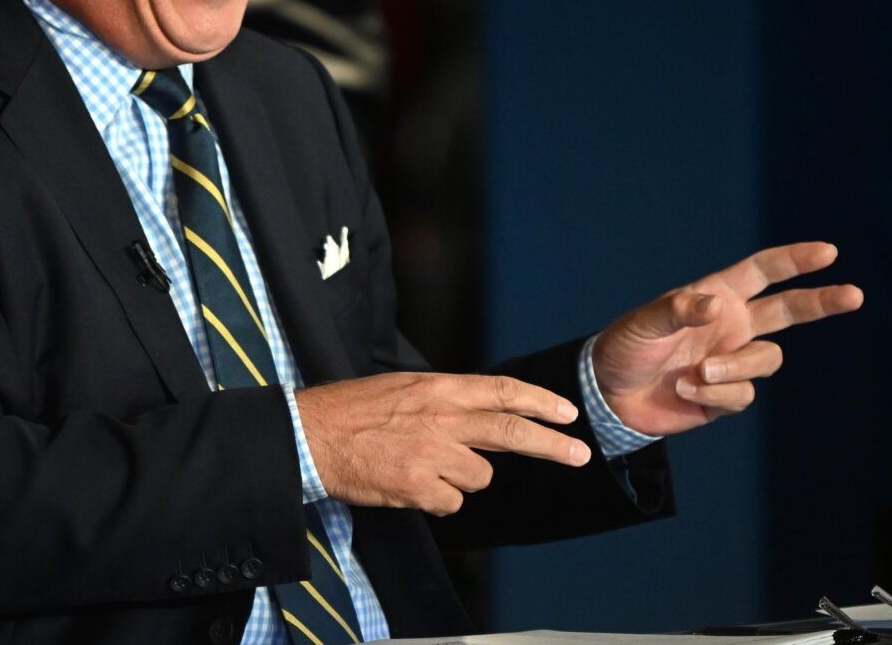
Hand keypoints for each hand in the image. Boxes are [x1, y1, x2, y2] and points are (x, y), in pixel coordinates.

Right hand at [295, 371, 589, 515]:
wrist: (313, 434)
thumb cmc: (354, 410)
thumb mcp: (405, 389)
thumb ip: (445, 403)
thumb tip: (480, 421)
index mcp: (439, 388)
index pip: (502, 391)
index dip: (539, 402)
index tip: (566, 412)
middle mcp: (442, 418)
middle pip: (511, 432)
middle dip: (551, 444)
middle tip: (579, 454)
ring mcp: (433, 454)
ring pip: (479, 477)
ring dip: (461, 478)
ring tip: (424, 466)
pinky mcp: (419, 487)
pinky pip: (450, 503)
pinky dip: (436, 499)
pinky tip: (409, 484)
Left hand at [592, 241, 862, 435]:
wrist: (609, 393)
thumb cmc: (624, 347)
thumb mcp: (643, 323)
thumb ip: (678, 310)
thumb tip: (716, 304)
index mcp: (715, 297)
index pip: (761, 273)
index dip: (793, 261)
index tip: (827, 252)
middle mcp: (731, 326)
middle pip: (789, 310)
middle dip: (821, 302)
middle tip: (854, 294)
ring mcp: (731, 361)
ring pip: (766, 361)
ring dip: (733, 369)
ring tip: (695, 373)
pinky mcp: (726, 396)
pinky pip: (742, 394)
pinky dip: (715, 394)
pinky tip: (685, 391)